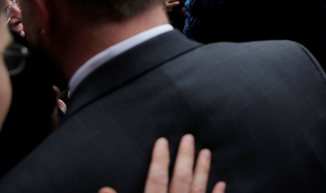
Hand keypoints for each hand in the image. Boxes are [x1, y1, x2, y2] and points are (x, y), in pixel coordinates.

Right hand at [98, 135, 224, 192]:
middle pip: (180, 180)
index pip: (156, 179)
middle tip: (189, 138)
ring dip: (202, 171)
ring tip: (207, 152)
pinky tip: (221, 183)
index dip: (159, 160)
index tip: (162, 141)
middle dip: (184, 157)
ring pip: (197, 190)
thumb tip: (104, 188)